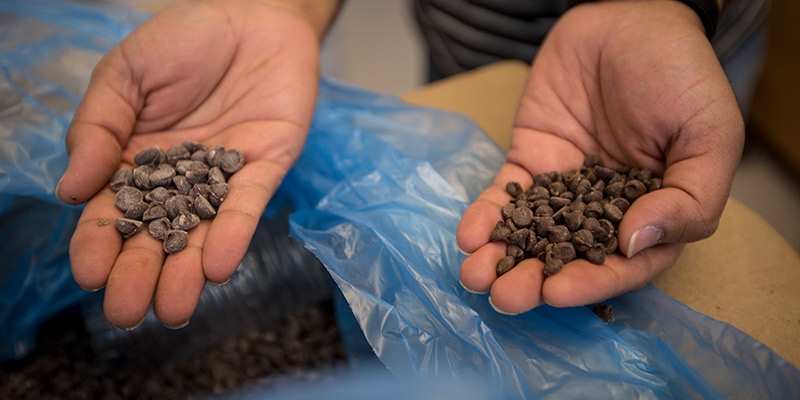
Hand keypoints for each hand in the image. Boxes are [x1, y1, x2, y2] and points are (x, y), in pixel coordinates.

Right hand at [56, 0, 320, 328]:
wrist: (252, 14)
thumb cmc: (184, 40)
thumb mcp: (125, 75)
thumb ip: (98, 127)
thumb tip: (70, 190)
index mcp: (135, 160)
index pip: (114, 212)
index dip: (100, 243)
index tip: (90, 273)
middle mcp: (179, 179)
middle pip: (157, 235)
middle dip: (141, 274)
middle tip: (127, 312)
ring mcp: (222, 178)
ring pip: (202, 233)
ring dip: (187, 272)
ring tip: (173, 309)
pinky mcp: (265, 168)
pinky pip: (247, 206)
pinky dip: (232, 234)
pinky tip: (216, 265)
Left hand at [457, 1, 743, 313]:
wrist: (628, 17)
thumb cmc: (679, 73)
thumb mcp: (708, 134)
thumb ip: (690, 198)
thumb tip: (636, 242)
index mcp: (656, 213)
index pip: (623, 264)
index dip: (591, 282)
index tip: (557, 292)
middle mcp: (606, 211)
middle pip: (569, 259)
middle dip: (534, 280)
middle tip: (505, 295)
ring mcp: (564, 190)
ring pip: (531, 235)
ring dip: (502, 259)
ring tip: (474, 276)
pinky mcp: (531, 162)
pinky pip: (506, 197)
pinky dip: (486, 217)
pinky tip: (468, 235)